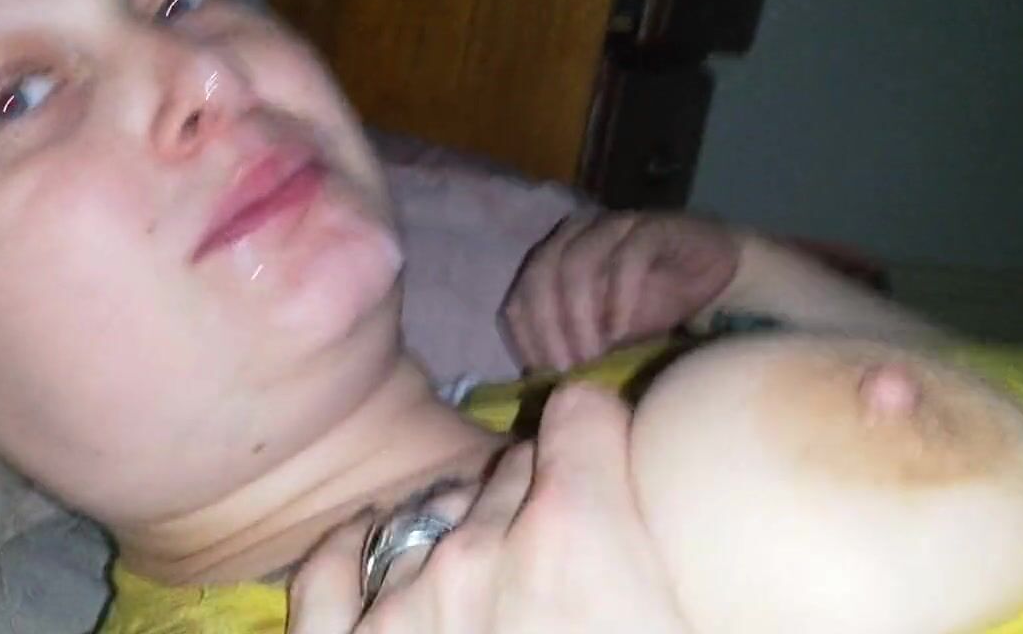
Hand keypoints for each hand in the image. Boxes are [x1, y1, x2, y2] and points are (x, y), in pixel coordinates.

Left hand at [288, 384, 690, 633]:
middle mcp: (479, 548)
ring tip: (496, 577)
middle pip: (513, 468)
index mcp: (576, 530)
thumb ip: (663, 539)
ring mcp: (402, 600)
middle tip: (566, 550)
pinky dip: (352, 549)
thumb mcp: (683, 608)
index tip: (610, 459)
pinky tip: (372, 544)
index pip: (582, 415)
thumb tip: (692, 518)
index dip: (601, 436)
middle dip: (540, 493)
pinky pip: (330, 570)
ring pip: (434, 511)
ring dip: (465, 528)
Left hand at [501, 212, 738, 369]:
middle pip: (539, 278)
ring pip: (575, 265)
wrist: (716, 284)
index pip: (518, 300)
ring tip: (594, 357)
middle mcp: (574, 235)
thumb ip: (574, 352)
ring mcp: (612, 226)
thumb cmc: (651, 314)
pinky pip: (625, 257)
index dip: (527, 342)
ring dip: (580, 318)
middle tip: (569, 372)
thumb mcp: (604, 341)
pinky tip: (622, 332)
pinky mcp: (651, 227)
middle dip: (550, 331)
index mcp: (552, 260)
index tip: (548, 379)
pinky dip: (618, 298)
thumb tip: (545, 392)